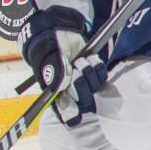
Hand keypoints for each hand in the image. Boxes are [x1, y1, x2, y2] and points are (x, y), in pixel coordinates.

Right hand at [18, 6, 106, 125]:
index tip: (74, 118)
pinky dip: (98, 67)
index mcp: (55, 92)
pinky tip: (91, 58)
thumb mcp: (50, 59)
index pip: (65, 110)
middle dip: (81, 85)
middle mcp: (70, 90)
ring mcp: (83, 81)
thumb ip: (56, 74)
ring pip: (94, 87)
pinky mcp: (93, 71)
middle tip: (75, 68)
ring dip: (89, 73)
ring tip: (80, 60)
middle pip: (84, 100)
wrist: (57, 31)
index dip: (70, 114)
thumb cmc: (49, 47)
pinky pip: (102, 76)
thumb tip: (63, 87)